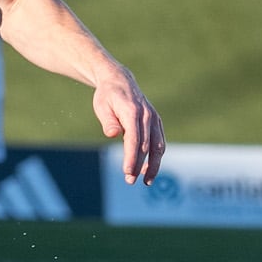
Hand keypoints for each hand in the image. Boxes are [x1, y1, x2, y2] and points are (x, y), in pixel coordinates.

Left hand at [92, 65, 164, 183]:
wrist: (120, 80)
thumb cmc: (107, 96)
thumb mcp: (101, 106)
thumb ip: (108, 121)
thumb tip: (112, 134)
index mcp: (132, 112)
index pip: (134, 139)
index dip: (131, 157)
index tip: (127, 171)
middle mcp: (147, 115)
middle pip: (146, 145)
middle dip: (139, 165)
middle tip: (130, 180)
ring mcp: (154, 118)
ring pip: (158, 146)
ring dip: (153, 165)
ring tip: (146, 181)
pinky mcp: (156, 122)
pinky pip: (160, 142)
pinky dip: (157, 156)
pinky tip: (149, 169)